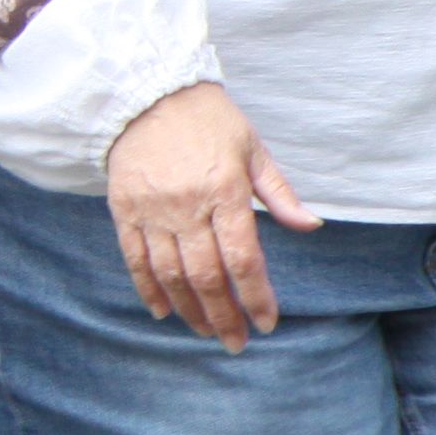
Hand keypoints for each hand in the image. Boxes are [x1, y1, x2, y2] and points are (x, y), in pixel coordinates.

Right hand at [103, 82, 319, 350]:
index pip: (243, 258)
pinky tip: (163, 311)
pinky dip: (147, 289)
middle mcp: (187, 205)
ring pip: (170, 274)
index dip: (256, 296)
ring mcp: (152, 210)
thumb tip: (311, 226)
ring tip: (205, 331)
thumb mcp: (252, 148)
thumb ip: (279, 193)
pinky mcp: (124, 209)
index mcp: (225, 191)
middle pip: (206, 276)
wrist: (146, 92)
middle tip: (236, 342)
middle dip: (223, 316)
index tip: (266, 322)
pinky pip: (135, 258)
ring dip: (189, 309)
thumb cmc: (208, 120)